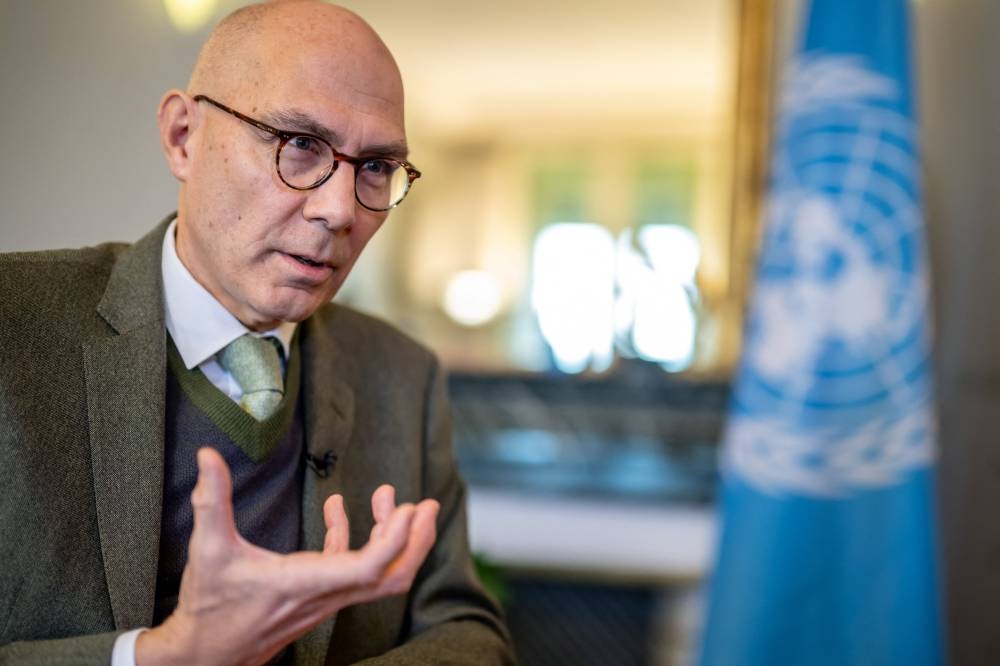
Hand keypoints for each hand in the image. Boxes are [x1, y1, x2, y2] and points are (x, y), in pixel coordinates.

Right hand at [136, 447, 438, 665]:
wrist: (203, 657)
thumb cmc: (209, 608)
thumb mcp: (209, 549)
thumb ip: (211, 500)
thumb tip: (208, 456)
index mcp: (304, 582)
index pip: (369, 568)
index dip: (396, 540)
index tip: (409, 508)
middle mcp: (323, 594)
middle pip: (390, 577)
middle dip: (416, 542)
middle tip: (427, 506)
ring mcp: (323, 599)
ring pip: (377, 577)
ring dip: (393, 539)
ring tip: (392, 498)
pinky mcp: (315, 599)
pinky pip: (348, 572)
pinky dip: (353, 541)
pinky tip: (337, 508)